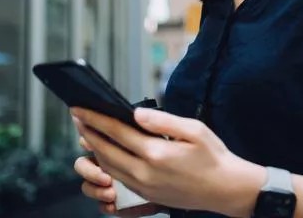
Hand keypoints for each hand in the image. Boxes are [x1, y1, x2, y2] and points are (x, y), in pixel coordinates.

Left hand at [72, 107, 264, 216]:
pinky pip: (118, 177)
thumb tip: (136, 113)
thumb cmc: (213, 156)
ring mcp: (144, 186)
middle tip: (78, 117)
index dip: (95, 118)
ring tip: (87, 134)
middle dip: (89, 132)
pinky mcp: (146, 194)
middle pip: (105, 150)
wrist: (225, 189)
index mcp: (156, 153)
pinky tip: (106, 153)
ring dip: (94, 149)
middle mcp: (145, 172)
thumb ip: (163, 121)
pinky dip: (106, 163)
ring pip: (108, 166)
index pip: (116, 131)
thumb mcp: (194, 130)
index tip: (80, 108)